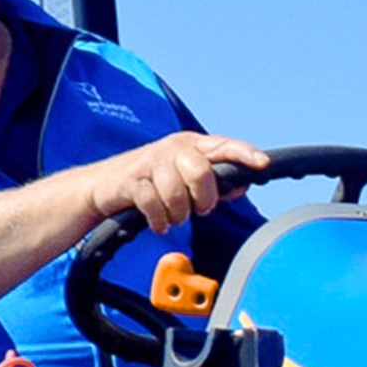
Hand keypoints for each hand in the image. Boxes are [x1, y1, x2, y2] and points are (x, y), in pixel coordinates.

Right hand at [78, 133, 268, 233]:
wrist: (103, 185)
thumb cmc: (151, 180)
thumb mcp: (185, 176)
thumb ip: (215, 180)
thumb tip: (242, 185)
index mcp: (191, 145)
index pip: (223, 146)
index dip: (244, 154)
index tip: (262, 164)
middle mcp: (173, 148)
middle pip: (200, 172)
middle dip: (203, 198)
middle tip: (200, 209)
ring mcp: (151, 162)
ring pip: (177, 193)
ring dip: (177, 213)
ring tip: (172, 216)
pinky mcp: (132, 180)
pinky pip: (153, 205)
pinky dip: (159, 220)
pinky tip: (158, 222)